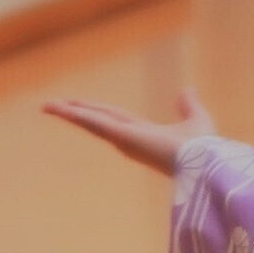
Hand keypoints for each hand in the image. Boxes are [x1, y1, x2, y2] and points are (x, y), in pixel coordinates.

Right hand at [42, 92, 214, 174]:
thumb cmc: (205, 147)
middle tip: (51, 105)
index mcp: (144, 134)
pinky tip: (62, 108)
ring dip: (70, 113)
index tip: (80, 105)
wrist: (206, 162)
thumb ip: (188, 105)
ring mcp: (125, 139)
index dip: (97, 112)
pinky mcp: (124, 137)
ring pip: (92, 122)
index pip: (114, 120)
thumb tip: (187, 90)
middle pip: (97, 120)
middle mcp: (131, 138)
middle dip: (76, 112)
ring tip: (47, 105)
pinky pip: (96, 123)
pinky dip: (78, 115)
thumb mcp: (196, 118)